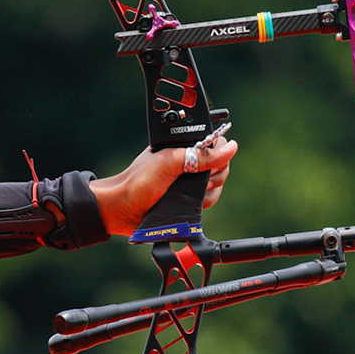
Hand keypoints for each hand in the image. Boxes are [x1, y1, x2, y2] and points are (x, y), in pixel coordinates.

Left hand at [89, 135, 237, 236]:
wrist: (124, 209)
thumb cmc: (139, 181)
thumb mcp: (170, 162)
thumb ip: (200, 155)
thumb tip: (230, 148)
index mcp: (183, 146)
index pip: (216, 144)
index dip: (219, 154)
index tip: (209, 165)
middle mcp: (188, 161)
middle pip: (220, 165)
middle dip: (213, 175)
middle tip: (195, 179)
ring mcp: (190, 180)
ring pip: (217, 184)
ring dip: (208, 191)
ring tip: (186, 192)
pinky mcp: (190, 198)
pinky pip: (210, 199)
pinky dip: (204, 202)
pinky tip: (188, 203)